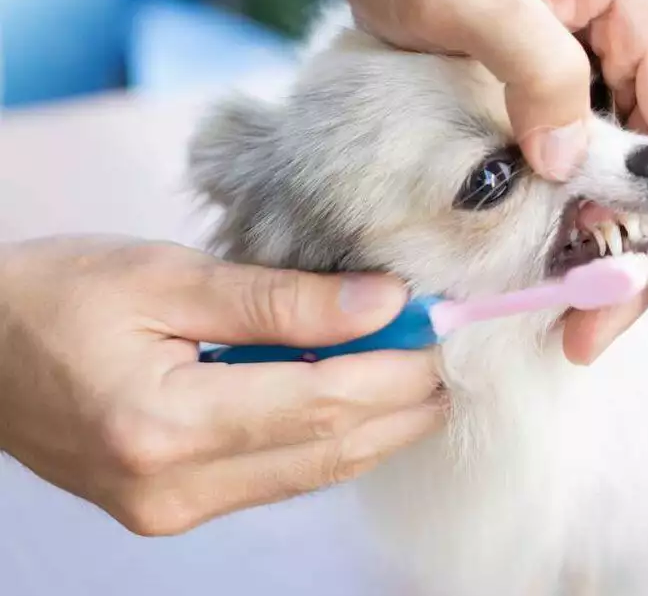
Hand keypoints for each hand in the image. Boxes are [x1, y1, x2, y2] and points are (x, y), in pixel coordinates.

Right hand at [0, 237, 442, 535]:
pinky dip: (329, 442)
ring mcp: (171, 510)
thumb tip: (382, 301)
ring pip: (312, 473)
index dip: (397, 366)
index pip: (322, 399)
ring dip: (377, 427)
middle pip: (330, 448)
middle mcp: (172, 486)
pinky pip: (278, 479)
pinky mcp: (170, 510)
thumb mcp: (166, 276)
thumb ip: (280, 298)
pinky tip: (361, 406)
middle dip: (404, 402)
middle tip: (452, 356)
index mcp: (164, 421)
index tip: (444, 326)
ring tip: (423, 379)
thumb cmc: (55, 294)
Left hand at [301, 0, 647, 362]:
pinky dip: (580, 219)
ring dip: (608, 249)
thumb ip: (534, 74)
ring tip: (572, 320)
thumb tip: (568, 166)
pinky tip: (556, 266)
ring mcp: (614, 58)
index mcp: (644, 6)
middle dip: (642, 259)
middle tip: (590, 336)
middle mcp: (646, 34)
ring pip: (635, 176)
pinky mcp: (575, 78)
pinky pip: (597, 163)